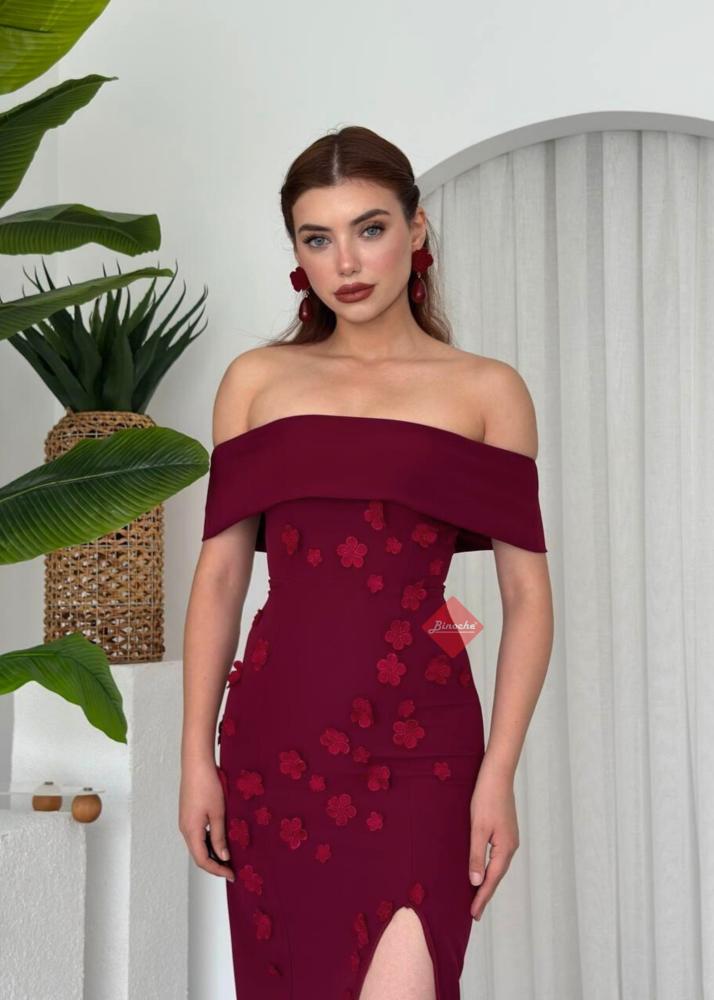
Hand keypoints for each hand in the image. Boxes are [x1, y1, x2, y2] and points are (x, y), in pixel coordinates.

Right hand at [179, 757, 233, 881]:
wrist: (196, 763)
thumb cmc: (207, 785)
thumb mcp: (218, 813)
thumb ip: (219, 837)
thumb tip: (223, 857)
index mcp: (190, 831)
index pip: (203, 860)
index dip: (217, 870)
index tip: (232, 875)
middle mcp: (185, 829)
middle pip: (199, 855)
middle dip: (215, 865)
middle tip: (232, 869)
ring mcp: (185, 821)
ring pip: (198, 845)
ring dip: (212, 853)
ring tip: (229, 857)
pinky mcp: (188, 814)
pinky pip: (197, 835)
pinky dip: (208, 842)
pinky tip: (220, 839)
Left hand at [468, 759, 518, 920]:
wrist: (497, 774)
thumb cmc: (486, 798)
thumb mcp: (477, 828)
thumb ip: (476, 855)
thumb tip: (475, 881)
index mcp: (505, 848)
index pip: (491, 880)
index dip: (481, 898)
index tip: (473, 915)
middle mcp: (510, 846)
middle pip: (496, 876)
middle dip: (485, 893)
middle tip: (474, 912)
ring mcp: (510, 838)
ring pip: (497, 866)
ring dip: (487, 881)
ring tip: (476, 895)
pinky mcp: (506, 831)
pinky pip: (497, 856)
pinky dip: (489, 867)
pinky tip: (482, 868)